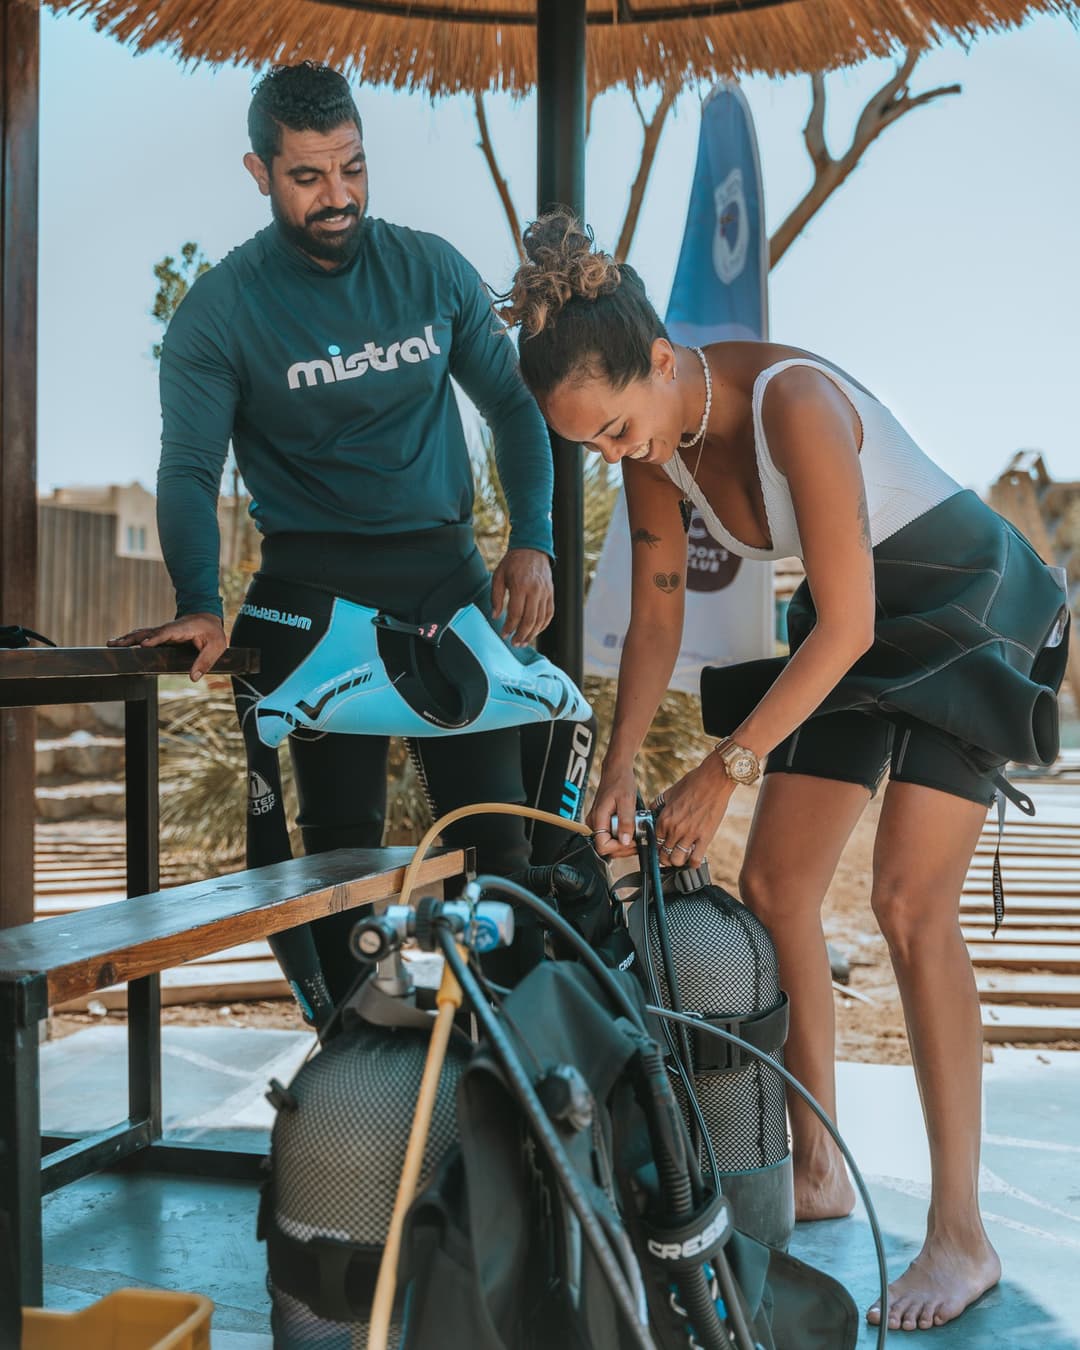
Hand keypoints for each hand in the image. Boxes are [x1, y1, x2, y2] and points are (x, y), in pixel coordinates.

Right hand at [107, 613, 226, 681]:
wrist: (207, 618)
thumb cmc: (212, 633)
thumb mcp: (216, 647)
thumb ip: (205, 661)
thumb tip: (193, 678)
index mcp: (183, 628)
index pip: (167, 632)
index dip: (155, 638)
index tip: (144, 644)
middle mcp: (169, 628)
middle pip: (148, 632)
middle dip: (133, 638)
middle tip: (117, 644)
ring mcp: (163, 631)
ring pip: (142, 633)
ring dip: (127, 638)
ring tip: (111, 644)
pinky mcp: (159, 635)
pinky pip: (143, 636)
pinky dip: (130, 639)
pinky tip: (118, 643)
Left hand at [491, 548, 552, 647]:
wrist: (532, 548)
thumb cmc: (513, 562)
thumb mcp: (498, 576)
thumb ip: (496, 597)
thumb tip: (495, 616)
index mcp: (520, 585)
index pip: (516, 613)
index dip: (509, 627)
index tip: (503, 634)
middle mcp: (535, 590)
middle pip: (530, 620)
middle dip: (521, 635)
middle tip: (514, 643)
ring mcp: (545, 593)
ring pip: (541, 620)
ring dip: (532, 634)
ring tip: (523, 641)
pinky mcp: (551, 594)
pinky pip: (549, 614)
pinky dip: (543, 625)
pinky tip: (535, 631)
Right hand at [587, 762, 638, 858]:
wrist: (616, 770)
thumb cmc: (620, 782)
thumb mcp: (627, 801)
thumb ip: (626, 822)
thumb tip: (625, 841)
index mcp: (598, 819)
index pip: (602, 846)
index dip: (618, 848)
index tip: (632, 842)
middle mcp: (594, 823)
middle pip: (607, 847)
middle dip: (624, 846)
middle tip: (639, 838)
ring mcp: (598, 822)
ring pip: (610, 842)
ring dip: (624, 841)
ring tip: (637, 832)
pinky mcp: (603, 821)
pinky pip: (611, 835)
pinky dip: (622, 834)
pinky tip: (631, 828)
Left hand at [650, 753, 734, 868]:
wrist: (714, 779)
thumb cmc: (693, 782)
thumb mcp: (669, 792)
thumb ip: (658, 804)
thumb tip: (651, 811)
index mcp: (664, 818)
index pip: (655, 841)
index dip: (658, 845)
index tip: (662, 846)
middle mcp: (674, 829)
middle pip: (664, 854)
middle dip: (665, 857)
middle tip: (669, 856)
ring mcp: (690, 835)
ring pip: (677, 860)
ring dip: (677, 862)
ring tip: (680, 857)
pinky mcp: (705, 837)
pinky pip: (695, 859)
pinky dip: (693, 863)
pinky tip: (693, 858)